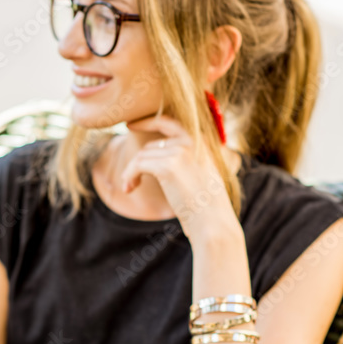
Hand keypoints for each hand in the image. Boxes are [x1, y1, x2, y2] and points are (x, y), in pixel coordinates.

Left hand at [120, 114, 240, 242]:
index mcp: (200, 142)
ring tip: (129, 188)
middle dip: (137, 164)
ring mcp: (180, 152)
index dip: (147, 122)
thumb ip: (184, 160)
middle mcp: (190, 142)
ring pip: (141, 156)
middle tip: (130, 183)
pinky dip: (129, 176)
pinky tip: (129, 188)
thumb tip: (152, 155)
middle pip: (150, 147)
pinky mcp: (168, 166)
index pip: (168, 122)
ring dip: (131, 172)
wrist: (213, 221)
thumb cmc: (206, 206)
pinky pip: (137, 165)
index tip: (130, 125)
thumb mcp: (200, 174)